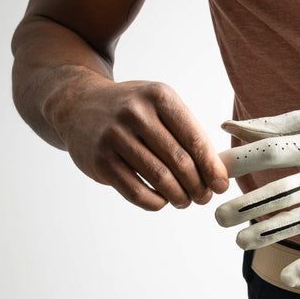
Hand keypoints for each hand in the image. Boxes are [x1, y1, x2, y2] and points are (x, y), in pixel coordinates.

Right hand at [48, 76, 227, 210]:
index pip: (194, 139)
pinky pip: (135, 191)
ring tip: (184, 200)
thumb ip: (189, 135)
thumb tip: (218, 174)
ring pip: (159, 178)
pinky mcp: (99, 160)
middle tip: (203, 197)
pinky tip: (161, 201)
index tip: (221, 185)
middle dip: (197, 186)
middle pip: (179, 161)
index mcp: (159, 96)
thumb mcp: (161, 107)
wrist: (78, 105)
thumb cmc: (133, 111)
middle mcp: (135, 113)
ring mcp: (114, 136)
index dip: (211, 168)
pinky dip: (155, 202)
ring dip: (178, 196)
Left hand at [214, 104, 299, 285]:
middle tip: (218, 217)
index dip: (243, 162)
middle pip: (288, 190)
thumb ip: (273, 127)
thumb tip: (227, 126)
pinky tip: (286, 277)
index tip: (215, 172)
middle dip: (250, 204)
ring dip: (271, 232)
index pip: (277, 151)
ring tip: (240, 241)